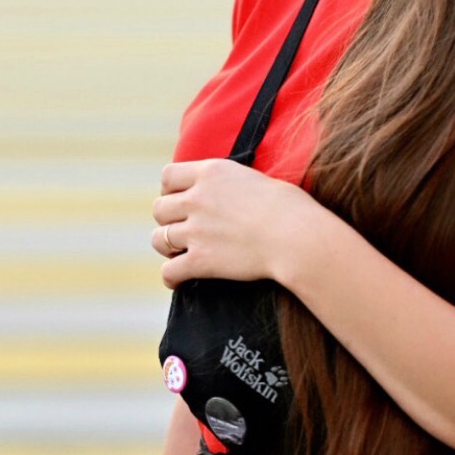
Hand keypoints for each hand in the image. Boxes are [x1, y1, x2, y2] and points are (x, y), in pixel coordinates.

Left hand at [150, 158, 308, 287]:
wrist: (296, 236)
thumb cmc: (289, 207)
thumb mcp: (253, 178)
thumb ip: (229, 184)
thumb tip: (226, 193)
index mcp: (210, 173)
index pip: (168, 175)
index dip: (170, 189)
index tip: (180, 198)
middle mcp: (196, 198)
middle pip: (159, 208)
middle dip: (168, 219)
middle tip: (183, 228)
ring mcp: (195, 230)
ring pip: (158, 239)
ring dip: (167, 247)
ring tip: (179, 252)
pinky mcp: (200, 260)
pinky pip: (169, 272)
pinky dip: (171, 278)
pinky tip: (179, 281)